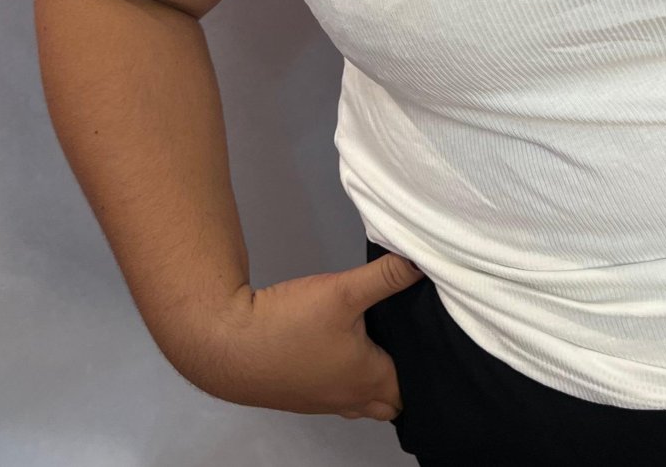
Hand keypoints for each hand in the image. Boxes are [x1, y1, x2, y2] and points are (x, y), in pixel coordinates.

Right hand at [188, 250, 425, 422]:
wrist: (227, 346)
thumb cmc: (289, 325)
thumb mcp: (343, 291)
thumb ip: (385, 277)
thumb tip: (423, 261)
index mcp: (369, 380)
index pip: (412, 388)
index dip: (427, 367)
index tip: (438, 342)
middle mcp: (349, 399)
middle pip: (390, 402)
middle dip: (407, 381)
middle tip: (414, 347)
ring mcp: (321, 402)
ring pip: (362, 401)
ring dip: (376, 382)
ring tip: (385, 349)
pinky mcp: (299, 396)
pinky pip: (338, 395)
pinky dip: (349, 381)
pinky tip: (343, 352)